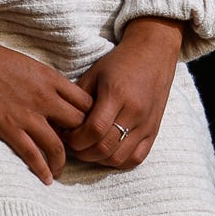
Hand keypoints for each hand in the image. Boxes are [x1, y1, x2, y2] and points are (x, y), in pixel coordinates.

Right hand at [0, 13, 95, 184]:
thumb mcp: (31, 65)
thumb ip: (47, 83)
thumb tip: (57, 100)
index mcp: (52, 79)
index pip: (86, 103)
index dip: (89, 118)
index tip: (83, 128)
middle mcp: (45, 98)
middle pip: (78, 125)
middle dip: (80, 141)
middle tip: (73, 151)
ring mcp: (27, 114)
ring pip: (58, 146)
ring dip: (61, 162)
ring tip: (59, 171)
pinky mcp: (8, 127)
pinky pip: (32, 155)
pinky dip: (42, 170)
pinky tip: (46, 179)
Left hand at [64, 16, 184, 169]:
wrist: (153, 54)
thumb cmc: (119, 63)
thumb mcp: (94, 74)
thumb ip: (78, 101)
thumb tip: (60, 125)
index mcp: (116, 94)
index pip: (94, 130)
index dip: (75, 140)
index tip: (67, 136)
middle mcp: (134, 112)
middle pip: (105, 148)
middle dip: (83, 152)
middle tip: (74, 145)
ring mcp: (147, 124)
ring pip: (120, 158)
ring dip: (99, 159)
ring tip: (89, 148)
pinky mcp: (154, 131)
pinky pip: (137, 158)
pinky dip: (119, 161)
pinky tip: (108, 152)